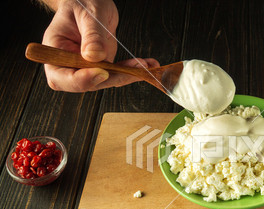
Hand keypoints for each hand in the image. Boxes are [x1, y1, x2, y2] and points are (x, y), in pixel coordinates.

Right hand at [42, 0, 159, 91]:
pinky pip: (116, 74)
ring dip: (128, 75)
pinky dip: (133, 71)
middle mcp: (68, 63)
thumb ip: (91, 35)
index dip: (81, 79)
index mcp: (55, 50)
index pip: (61, 76)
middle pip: (86, 84)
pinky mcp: (102, 67)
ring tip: (146, 64)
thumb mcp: (88, 14)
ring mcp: (86, 67)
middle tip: (135, 69)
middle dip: (113, 78)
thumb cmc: (82, 2)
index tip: (102, 72)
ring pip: (105, 81)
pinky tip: (147, 64)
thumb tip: (94, 56)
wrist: (90, 2)